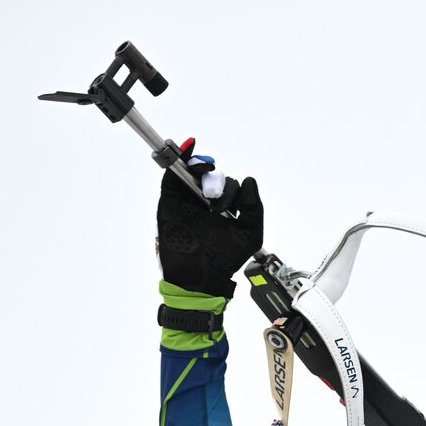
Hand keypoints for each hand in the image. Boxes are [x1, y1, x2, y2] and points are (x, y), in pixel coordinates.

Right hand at [156, 139, 263, 296]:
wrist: (198, 273)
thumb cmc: (225, 257)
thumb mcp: (250, 233)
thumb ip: (254, 207)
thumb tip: (249, 181)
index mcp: (224, 208)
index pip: (228, 186)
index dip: (230, 189)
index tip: (226, 206)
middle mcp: (206, 201)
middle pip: (211, 176)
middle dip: (216, 181)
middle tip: (214, 199)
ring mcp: (187, 199)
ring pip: (193, 171)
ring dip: (200, 168)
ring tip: (204, 183)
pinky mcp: (171, 199)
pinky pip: (173, 175)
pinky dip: (179, 161)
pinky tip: (187, 153)